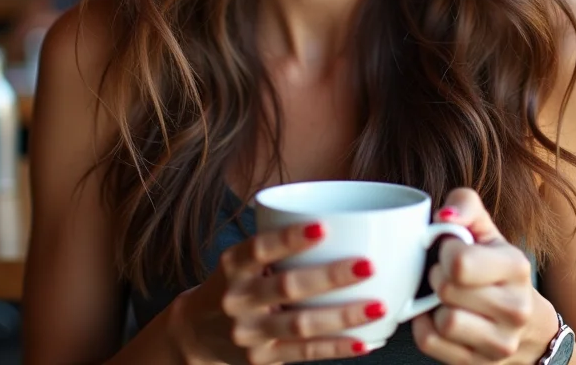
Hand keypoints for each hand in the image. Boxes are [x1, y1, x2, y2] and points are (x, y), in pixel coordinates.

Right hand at [169, 221, 384, 363]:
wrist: (197, 334)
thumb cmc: (235, 285)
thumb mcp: (242, 261)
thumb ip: (278, 247)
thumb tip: (342, 224)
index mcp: (233, 266)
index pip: (259, 248)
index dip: (289, 238)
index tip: (323, 226)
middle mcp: (238, 300)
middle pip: (286, 287)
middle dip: (329, 277)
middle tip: (368, 265)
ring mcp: (250, 333)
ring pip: (300, 325)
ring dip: (343, 316)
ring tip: (378, 306)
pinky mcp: (263, 359)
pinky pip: (305, 354)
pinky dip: (337, 347)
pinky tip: (365, 341)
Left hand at [413, 189, 560, 363]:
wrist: (529, 328)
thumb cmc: (496, 269)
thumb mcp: (486, 231)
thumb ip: (465, 205)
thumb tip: (443, 215)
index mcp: (516, 267)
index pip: (460, 262)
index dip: (446, 251)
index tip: (452, 251)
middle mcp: (515, 308)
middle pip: (447, 290)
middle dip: (438, 277)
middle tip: (448, 275)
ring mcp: (500, 342)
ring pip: (442, 321)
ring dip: (434, 306)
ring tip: (447, 297)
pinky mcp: (478, 363)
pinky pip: (430, 342)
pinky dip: (424, 327)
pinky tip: (437, 316)